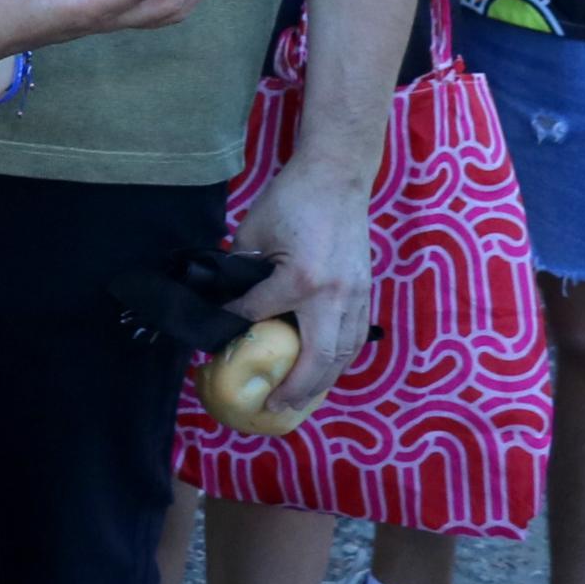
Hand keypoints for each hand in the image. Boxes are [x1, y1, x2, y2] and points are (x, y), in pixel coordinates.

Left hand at [228, 164, 377, 412]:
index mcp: (300, 279)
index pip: (259, 315)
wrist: (337, 177)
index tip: (218, 339)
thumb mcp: (254, 232)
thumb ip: (242, 269)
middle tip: (274, 407)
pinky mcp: (366, 291)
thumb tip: (228, 297)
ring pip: (344, 354)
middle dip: (297, 388)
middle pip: (317, 358)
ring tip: (300, 399)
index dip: (236, 326)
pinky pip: (355, 337)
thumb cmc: (292, 199)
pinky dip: (341, 359)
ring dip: (323, 381)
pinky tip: (326, 370)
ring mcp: (356, 295)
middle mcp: (333, 295)